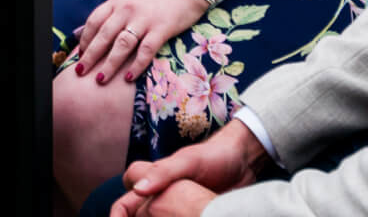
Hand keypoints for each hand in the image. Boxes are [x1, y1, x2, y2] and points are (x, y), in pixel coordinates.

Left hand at [70, 0, 212, 84]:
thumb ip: (114, 10)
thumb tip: (94, 27)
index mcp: (117, 1)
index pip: (94, 21)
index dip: (85, 39)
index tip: (80, 54)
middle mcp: (127, 10)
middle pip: (103, 35)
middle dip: (90, 55)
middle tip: (80, 71)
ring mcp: (144, 19)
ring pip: (121, 45)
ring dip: (109, 64)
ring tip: (99, 79)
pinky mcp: (161, 29)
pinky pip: (145, 50)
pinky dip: (136, 65)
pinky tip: (128, 77)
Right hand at [111, 122, 267, 214]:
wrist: (246, 163)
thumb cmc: (214, 156)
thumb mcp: (188, 162)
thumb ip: (163, 173)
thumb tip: (137, 189)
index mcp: (157, 177)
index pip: (129, 189)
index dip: (121, 207)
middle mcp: (165, 192)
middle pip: (139, 209)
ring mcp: (179, 205)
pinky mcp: (195, 213)